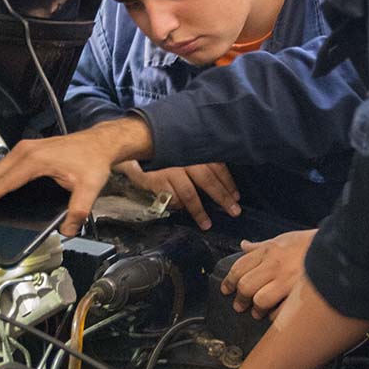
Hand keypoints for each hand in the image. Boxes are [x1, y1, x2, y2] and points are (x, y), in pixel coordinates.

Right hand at [0, 117, 151, 235]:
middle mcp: (26, 151)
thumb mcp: (90, 188)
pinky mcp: (29, 148)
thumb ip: (78, 211)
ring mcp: (26, 147)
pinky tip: (3, 190)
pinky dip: (0, 177)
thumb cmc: (93, 159)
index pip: (2, 182)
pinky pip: (6, 164)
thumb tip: (68, 229)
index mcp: (35, 161)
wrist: (99, 143)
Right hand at [118, 160, 239, 230]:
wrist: (132, 144)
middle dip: (222, 198)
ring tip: (206, 224)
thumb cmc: (162, 149)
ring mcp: (171, 169)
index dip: (228, 183)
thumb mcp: (183, 148)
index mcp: (194, 150)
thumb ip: (198, 159)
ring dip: (200, 211)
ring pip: (190, 193)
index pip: (217, 167)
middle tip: (234, 211)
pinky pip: (172, 197)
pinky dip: (178, 205)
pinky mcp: (157, 179)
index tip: (236, 197)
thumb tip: (218, 179)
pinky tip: (181, 210)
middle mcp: (185, 159)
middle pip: (208, 180)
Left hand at [221, 230, 316, 317]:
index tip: (226, 289)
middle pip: (246, 286)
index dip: (229, 281)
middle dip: (240, 298)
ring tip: (257, 312)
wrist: (337, 249)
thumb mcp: (283, 239)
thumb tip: (243, 246)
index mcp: (269, 251)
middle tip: (239, 305)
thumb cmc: (310, 244)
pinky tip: (276, 314)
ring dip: (256, 309)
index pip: (239, 267)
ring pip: (260, 300)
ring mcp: (288, 281)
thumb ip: (261, 246)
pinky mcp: (300, 295)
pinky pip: (281, 312)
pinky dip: (276, 316)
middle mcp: (275, 266)